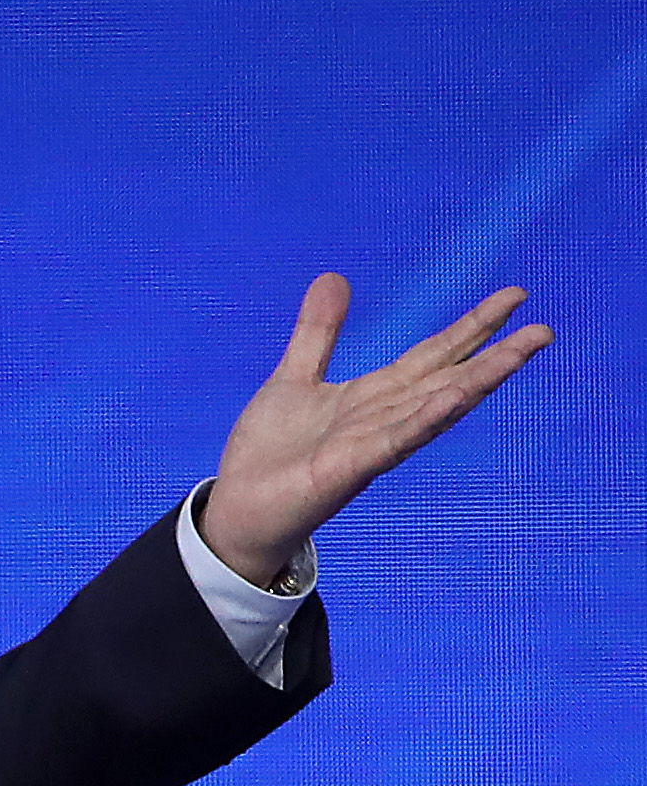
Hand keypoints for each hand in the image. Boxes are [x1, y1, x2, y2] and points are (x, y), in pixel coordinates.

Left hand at [198, 273, 553, 587]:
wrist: (239, 509)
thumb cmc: (271, 452)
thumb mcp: (294, 376)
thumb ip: (319, 331)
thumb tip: (335, 277)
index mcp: (374, 395)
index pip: (434, 354)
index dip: (473, 326)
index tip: (516, 297)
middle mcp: (384, 418)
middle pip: (450, 378)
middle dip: (496, 354)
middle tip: (546, 329)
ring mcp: (373, 444)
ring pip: (435, 407)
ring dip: (477, 381)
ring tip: (518, 353)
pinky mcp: (350, 467)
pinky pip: (395, 439)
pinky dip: (425, 418)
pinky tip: (453, 396)